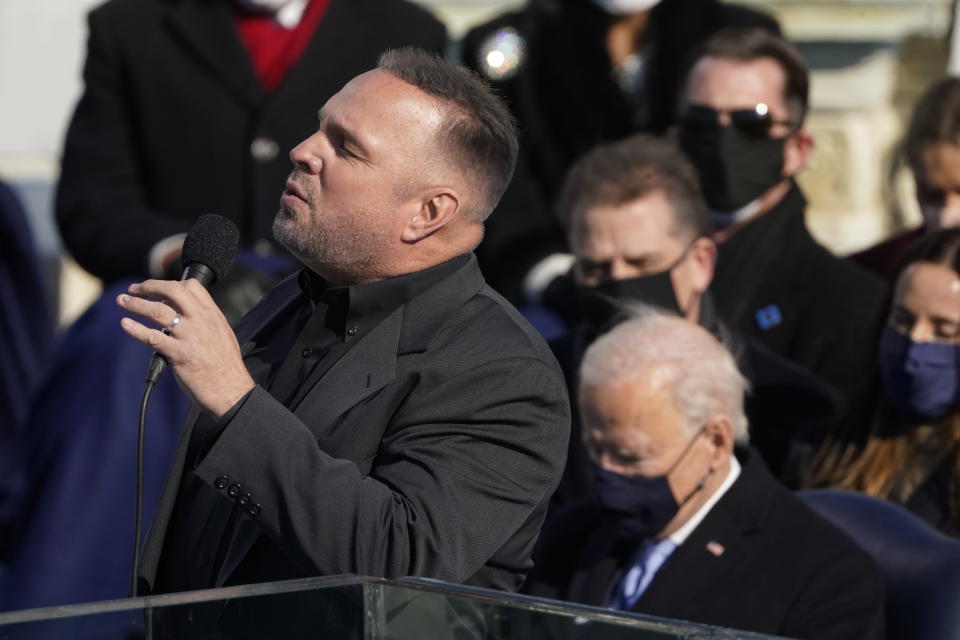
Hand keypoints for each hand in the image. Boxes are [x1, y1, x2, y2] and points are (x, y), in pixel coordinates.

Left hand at [117, 279, 254, 417]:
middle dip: (149, 286)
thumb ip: (206, 322)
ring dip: (136, 304)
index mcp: (213, 315)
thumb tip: (185, 314)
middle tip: (134, 288)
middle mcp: (201, 321)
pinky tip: (125, 324)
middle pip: (173, 291)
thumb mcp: (223, 335)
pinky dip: (135, 329)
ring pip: (158, 311)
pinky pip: (152, 338)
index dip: (171, 283)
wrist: (232, 391)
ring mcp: (190, 337)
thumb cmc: (227, 367)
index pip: (192, 286)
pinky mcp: (179, 355)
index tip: (157, 289)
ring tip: (122, 301)